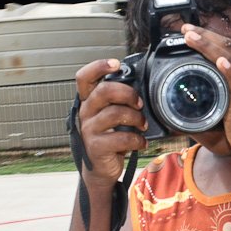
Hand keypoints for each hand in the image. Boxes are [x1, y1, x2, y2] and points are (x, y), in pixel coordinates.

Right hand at [74, 59, 148, 188]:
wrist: (102, 168)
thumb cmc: (112, 136)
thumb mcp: (114, 115)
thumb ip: (122, 100)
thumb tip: (145, 86)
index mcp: (90, 100)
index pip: (85, 77)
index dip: (98, 67)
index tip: (116, 63)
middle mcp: (86, 112)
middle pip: (104, 91)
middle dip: (128, 93)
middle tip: (140, 104)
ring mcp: (89, 130)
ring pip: (114, 113)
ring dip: (136, 118)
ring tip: (143, 125)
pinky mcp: (96, 147)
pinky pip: (120, 138)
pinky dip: (136, 139)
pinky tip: (141, 142)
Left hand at [181, 23, 230, 158]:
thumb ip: (222, 94)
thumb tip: (201, 95)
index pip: (228, 47)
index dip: (210, 36)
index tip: (192, 31)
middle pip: (226, 46)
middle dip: (204, 34)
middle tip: (185, 27)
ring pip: (228, 57)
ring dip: (207, 45)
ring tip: (190, 36)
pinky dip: (228, 69)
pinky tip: (220, 61)